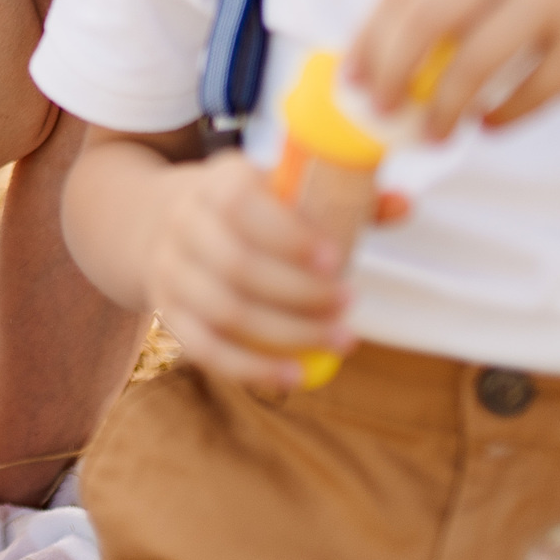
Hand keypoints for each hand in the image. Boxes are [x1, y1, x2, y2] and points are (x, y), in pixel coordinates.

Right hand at [145, 152, 354, 390]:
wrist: (154, 220)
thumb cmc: (242, 206)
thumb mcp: (276, 186)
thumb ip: (340, 197)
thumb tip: (404, 206)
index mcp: (216, 183)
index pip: (239, 204)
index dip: (287, 235)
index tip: (335, 259)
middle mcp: (185, 223)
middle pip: (237, 266)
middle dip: (301, 294)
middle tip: (349, 305)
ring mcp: (170, 270)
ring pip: (224, 311)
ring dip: (287, 334)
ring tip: (340, 339)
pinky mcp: (165, 312)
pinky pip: (202, 349)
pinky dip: (248, 368)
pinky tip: (293, 377)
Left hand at [348, 0, 559, 137]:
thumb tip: (421, 39)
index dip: (372, 32)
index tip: (353, 74)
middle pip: (423, 20)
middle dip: (388, 72)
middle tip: (377, 112)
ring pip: (469, 63)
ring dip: (441, 107)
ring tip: (434, 133)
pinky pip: (529, 90)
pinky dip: (503, 114)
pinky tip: (494, 125)